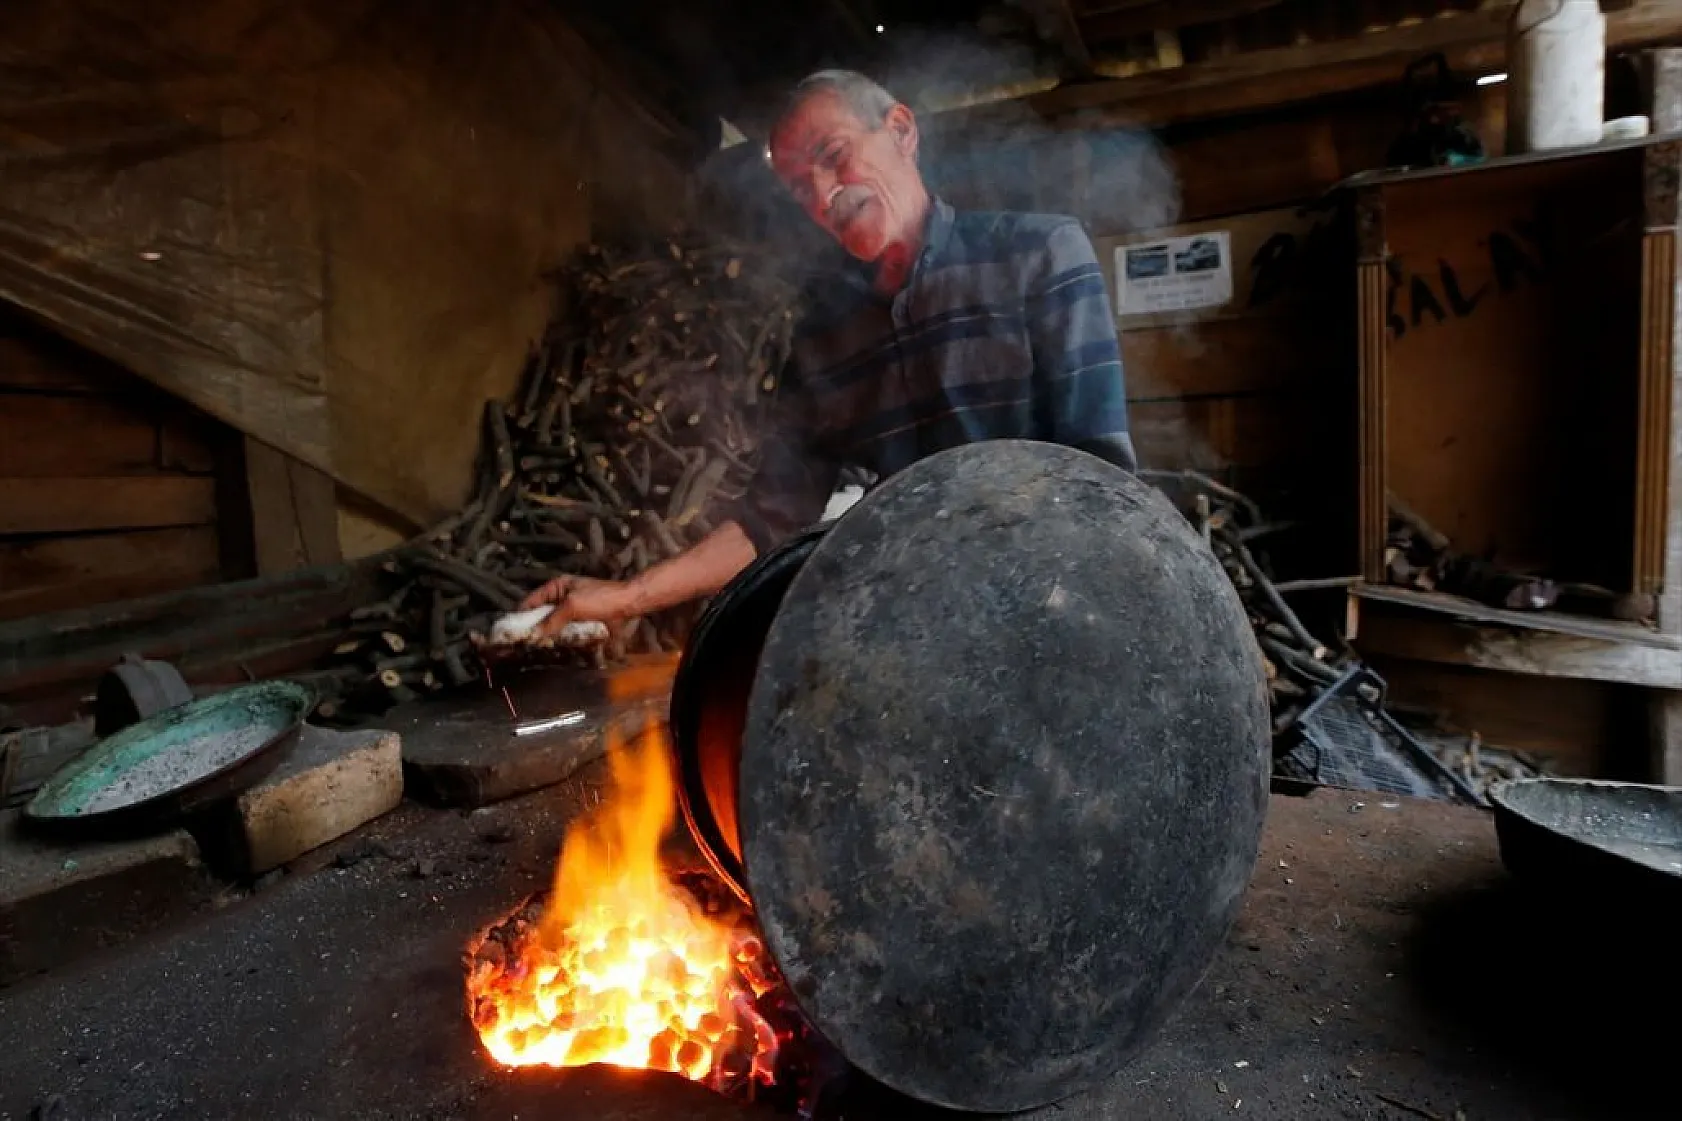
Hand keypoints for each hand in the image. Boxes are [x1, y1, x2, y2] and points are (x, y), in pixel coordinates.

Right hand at [519, 575, 637, 636]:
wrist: (629, 604)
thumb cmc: (602, 599)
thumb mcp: (573, 606)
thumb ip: (553, 620)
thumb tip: (535, 634)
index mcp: (557, 587)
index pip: (531, 601)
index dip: (521, 615)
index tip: (513, 631)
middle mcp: (562, 597)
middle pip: (541, 614)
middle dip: (535, 628)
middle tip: (527, 643)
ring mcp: (572, 609)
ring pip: (553, 625)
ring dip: (549, 635)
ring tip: (541, 647)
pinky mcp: (582, 621)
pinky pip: (566, 631)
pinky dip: (562, 638)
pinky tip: (559, 647)